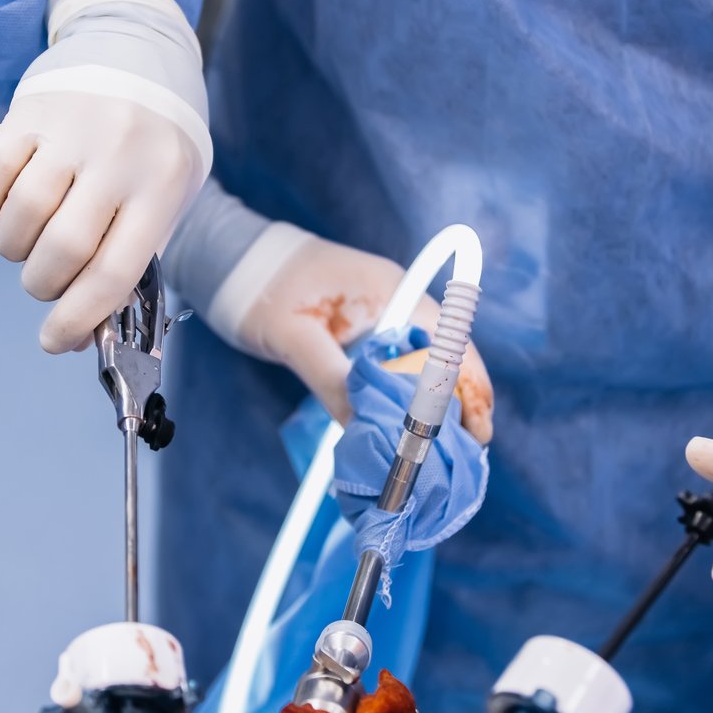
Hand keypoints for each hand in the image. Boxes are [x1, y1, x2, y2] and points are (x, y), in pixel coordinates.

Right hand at [0, 0, 210, 352]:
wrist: (139, 51)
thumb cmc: (153, 144)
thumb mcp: (164, 198)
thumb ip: (128, 260)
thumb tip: (78, 334)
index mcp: (161, 187)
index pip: (115, 272)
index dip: (78, 319)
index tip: (54, 341)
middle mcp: (119, 157)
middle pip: (64, 248)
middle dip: (43, 284)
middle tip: (43, 282)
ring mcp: (73, 130)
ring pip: (23, 214)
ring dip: (13, 249)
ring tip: (25, 245)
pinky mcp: (32, 110)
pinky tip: (2, 206)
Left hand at [204, 224, 493, 443]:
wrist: (234, 258)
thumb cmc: (263, 288)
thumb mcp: (295, 338)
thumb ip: (333, 381)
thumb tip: (368, 430)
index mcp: (393, 292)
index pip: (451, 344)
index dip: (471, 389)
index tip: (477, 433)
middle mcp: (400, 299)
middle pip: (447, 357)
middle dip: (459, 405)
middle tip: (461, 454)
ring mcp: (386, 312)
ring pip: (426, 364)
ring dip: (434, 404)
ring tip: (439, 449)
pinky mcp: (368, 327)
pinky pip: (402, 364)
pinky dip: (408, 395)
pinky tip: (404, 426)